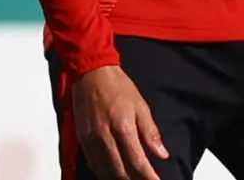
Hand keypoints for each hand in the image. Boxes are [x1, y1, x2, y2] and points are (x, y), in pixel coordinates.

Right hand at [71, 65, 168, 179]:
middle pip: (120, 171)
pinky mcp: (82, 140)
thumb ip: (150, 132)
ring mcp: (91, 140)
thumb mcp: (141, 106)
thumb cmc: (118, 87)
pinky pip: (93, 164)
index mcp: (123, 126)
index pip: (137, 161)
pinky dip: (103, 173)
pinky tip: (112, 175)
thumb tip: (162, 153)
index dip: (148, 176)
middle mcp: (105, 137)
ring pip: (105, 171)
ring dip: (118, 179)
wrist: (92, 74)